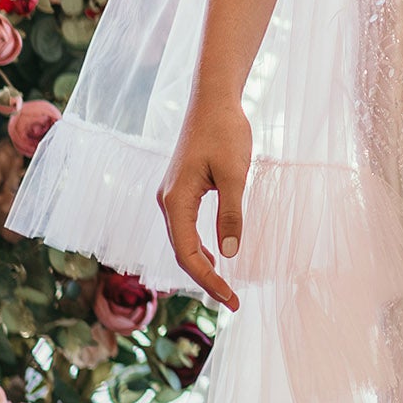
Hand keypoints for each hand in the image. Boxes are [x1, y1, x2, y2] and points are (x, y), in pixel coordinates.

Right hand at [157, 93, 251, 311]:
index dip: (209, 280)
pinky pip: (184, 227)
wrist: (213, 100)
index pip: (188, 254)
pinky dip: (198, 247)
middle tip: (232, 302)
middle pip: (181, 252)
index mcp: (176, 200)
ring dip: (201, 265)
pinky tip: (215, 255)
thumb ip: (231, 214)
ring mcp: (171, 195)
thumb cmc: (226, 132)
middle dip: (206, 279)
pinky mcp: (179, 188)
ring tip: (222, 287)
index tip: (231, 299)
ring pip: (181, 241)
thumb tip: (230, 254)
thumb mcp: (235, 175)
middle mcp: (167, 201)